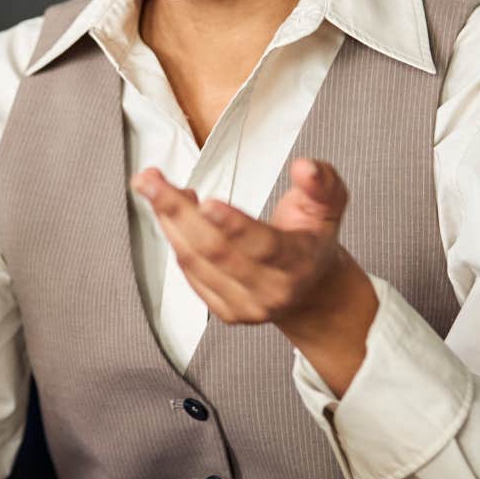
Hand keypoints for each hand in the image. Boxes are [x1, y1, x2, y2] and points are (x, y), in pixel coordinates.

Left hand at [132, 159, 377, 392]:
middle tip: (150, 180)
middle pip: (216, 251)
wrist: (311, 291)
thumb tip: (305, 167)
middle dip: (178, 211)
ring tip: (154, 186)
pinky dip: (175, 238)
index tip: (206, 202)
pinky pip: (189, 272)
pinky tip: (171, 212)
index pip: (263, 246)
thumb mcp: (329, 205)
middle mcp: (271, 290)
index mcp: (299, 262)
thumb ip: (322, 183)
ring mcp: (245, 306)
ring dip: (168, 221)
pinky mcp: (225, 311)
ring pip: (195, 261)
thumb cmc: (312, 239)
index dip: (234, 225)